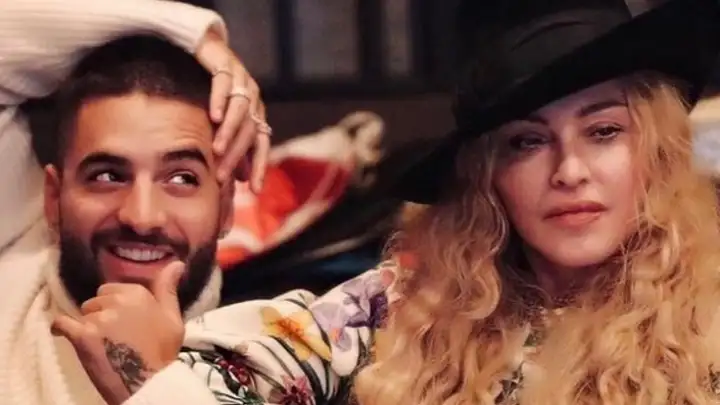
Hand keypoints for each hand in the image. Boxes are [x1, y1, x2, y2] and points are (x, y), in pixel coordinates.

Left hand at [51, 262, 185, 404]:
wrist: (149, 383)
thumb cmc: (163, 353)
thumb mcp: (173, 318)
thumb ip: (168, 289)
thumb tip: (176, 263)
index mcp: (139, 293)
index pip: (113, 289)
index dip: (115, 305)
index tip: (122, 321)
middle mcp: (118, 300)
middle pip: (96, 300)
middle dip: (100, 313)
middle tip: (112, 334)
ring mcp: (98, 318)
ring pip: (82, 313)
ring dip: (87, 325)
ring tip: (101, 343)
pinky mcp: (82, 336)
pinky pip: (61, 323)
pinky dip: (60, 328)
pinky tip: (62, 333)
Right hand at [194, 28, 270, 191]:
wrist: (207, 50)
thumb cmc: (215, 92)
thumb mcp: (223, 121)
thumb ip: (232, 146)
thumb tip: (239, 179)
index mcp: (256, 115)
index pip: (262, 145)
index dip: (259, 168)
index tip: (254, 191)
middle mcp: (254, 100)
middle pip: (250, 131)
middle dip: (236, 156)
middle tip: (222, 176)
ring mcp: (243, 81)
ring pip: (241, 110)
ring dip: (229, 132)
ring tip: (217, 149)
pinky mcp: (228, 65)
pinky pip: (225, 84)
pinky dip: (220, 100)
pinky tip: (213, 116)